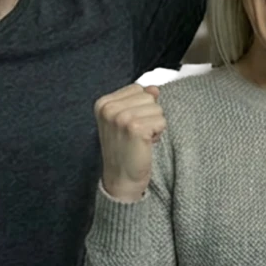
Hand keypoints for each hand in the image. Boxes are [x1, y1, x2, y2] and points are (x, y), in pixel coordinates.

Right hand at [94, 83, 165, 202]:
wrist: (121, 178)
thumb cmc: (124, 148)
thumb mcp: (126, 119)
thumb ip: (139, 100)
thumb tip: (154, 87)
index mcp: (103, 103)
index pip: (137, 88)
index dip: (140, 107)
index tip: (130, 125)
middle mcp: (109, 108)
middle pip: (148, 97)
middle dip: (148, 115)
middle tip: (136, 134)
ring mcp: (121, 117)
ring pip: (157, 108)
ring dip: (154, 125)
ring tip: (140, 139)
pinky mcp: (135, 128)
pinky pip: (161, 121)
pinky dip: (158, 133)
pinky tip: (145, 144)